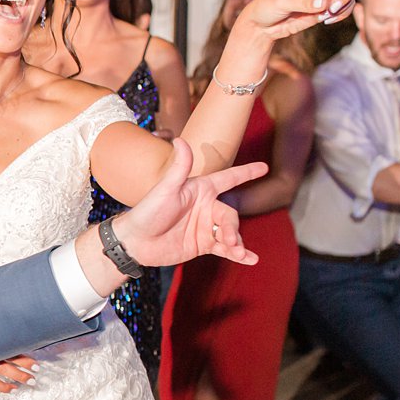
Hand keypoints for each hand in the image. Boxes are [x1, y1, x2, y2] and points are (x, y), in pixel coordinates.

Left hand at [115, 138, 265, 268]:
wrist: (135, 242)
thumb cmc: (147, 212)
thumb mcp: (165, 189)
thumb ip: (178, 167)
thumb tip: (180, 139)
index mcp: (200, 190)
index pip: (228, 179)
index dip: (246, 173)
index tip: (264, 168)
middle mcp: (206, 207)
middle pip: (230, 216)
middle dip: (233, 228)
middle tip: (229, 240)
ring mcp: (205, 227)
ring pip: (230, 234)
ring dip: (237, 243)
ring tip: (239, 253)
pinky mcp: (202, 245)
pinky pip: (225, 249)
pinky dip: (239, 254)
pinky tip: (250, 260)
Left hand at [239, 0, 369, 37]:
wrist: (263, 27)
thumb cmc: (266, 6)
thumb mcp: (281, 0)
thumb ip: (303, 1)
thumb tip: (325, 3)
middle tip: (332, 7)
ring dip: (343, 6)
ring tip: (325, 15)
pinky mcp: (326, 10)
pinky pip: (343, 10)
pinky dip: (340, 15)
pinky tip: (326, 20)